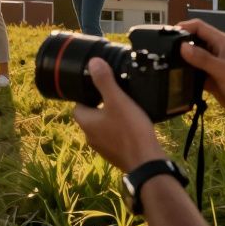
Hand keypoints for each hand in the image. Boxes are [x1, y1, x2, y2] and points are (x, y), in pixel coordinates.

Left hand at [73, 57, 166, 171]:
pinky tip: (133, 126)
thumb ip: (104, 81)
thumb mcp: (117, 100)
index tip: (98, 88)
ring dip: (111, 119)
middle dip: (100, 106)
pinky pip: (114, 138)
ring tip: (126, 109)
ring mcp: (103, 148)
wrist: (147, 162)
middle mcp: (90, 137)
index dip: (86, 96)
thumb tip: (93, 62)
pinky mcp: (116, 155)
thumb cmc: (130, 130)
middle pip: (90, 117)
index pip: (78, 106)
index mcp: (86, 123)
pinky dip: (120, 131)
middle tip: (115, 96)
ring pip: (103, 128)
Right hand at [176, 19, 224, 122]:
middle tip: (163, 49)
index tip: (168, 33)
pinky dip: (185, 71)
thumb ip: (202, 58)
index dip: (183, 27)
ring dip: (181, 57)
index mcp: (221, 42)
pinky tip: (176, 76)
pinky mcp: (209, 76)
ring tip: (166, 62)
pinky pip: (193, 70)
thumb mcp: (222, 70)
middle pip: (193, 39)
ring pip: (192, 55)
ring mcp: (212, 63)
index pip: (199, 27)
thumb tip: (182, 46)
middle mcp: (216, 50)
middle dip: (179, 42)